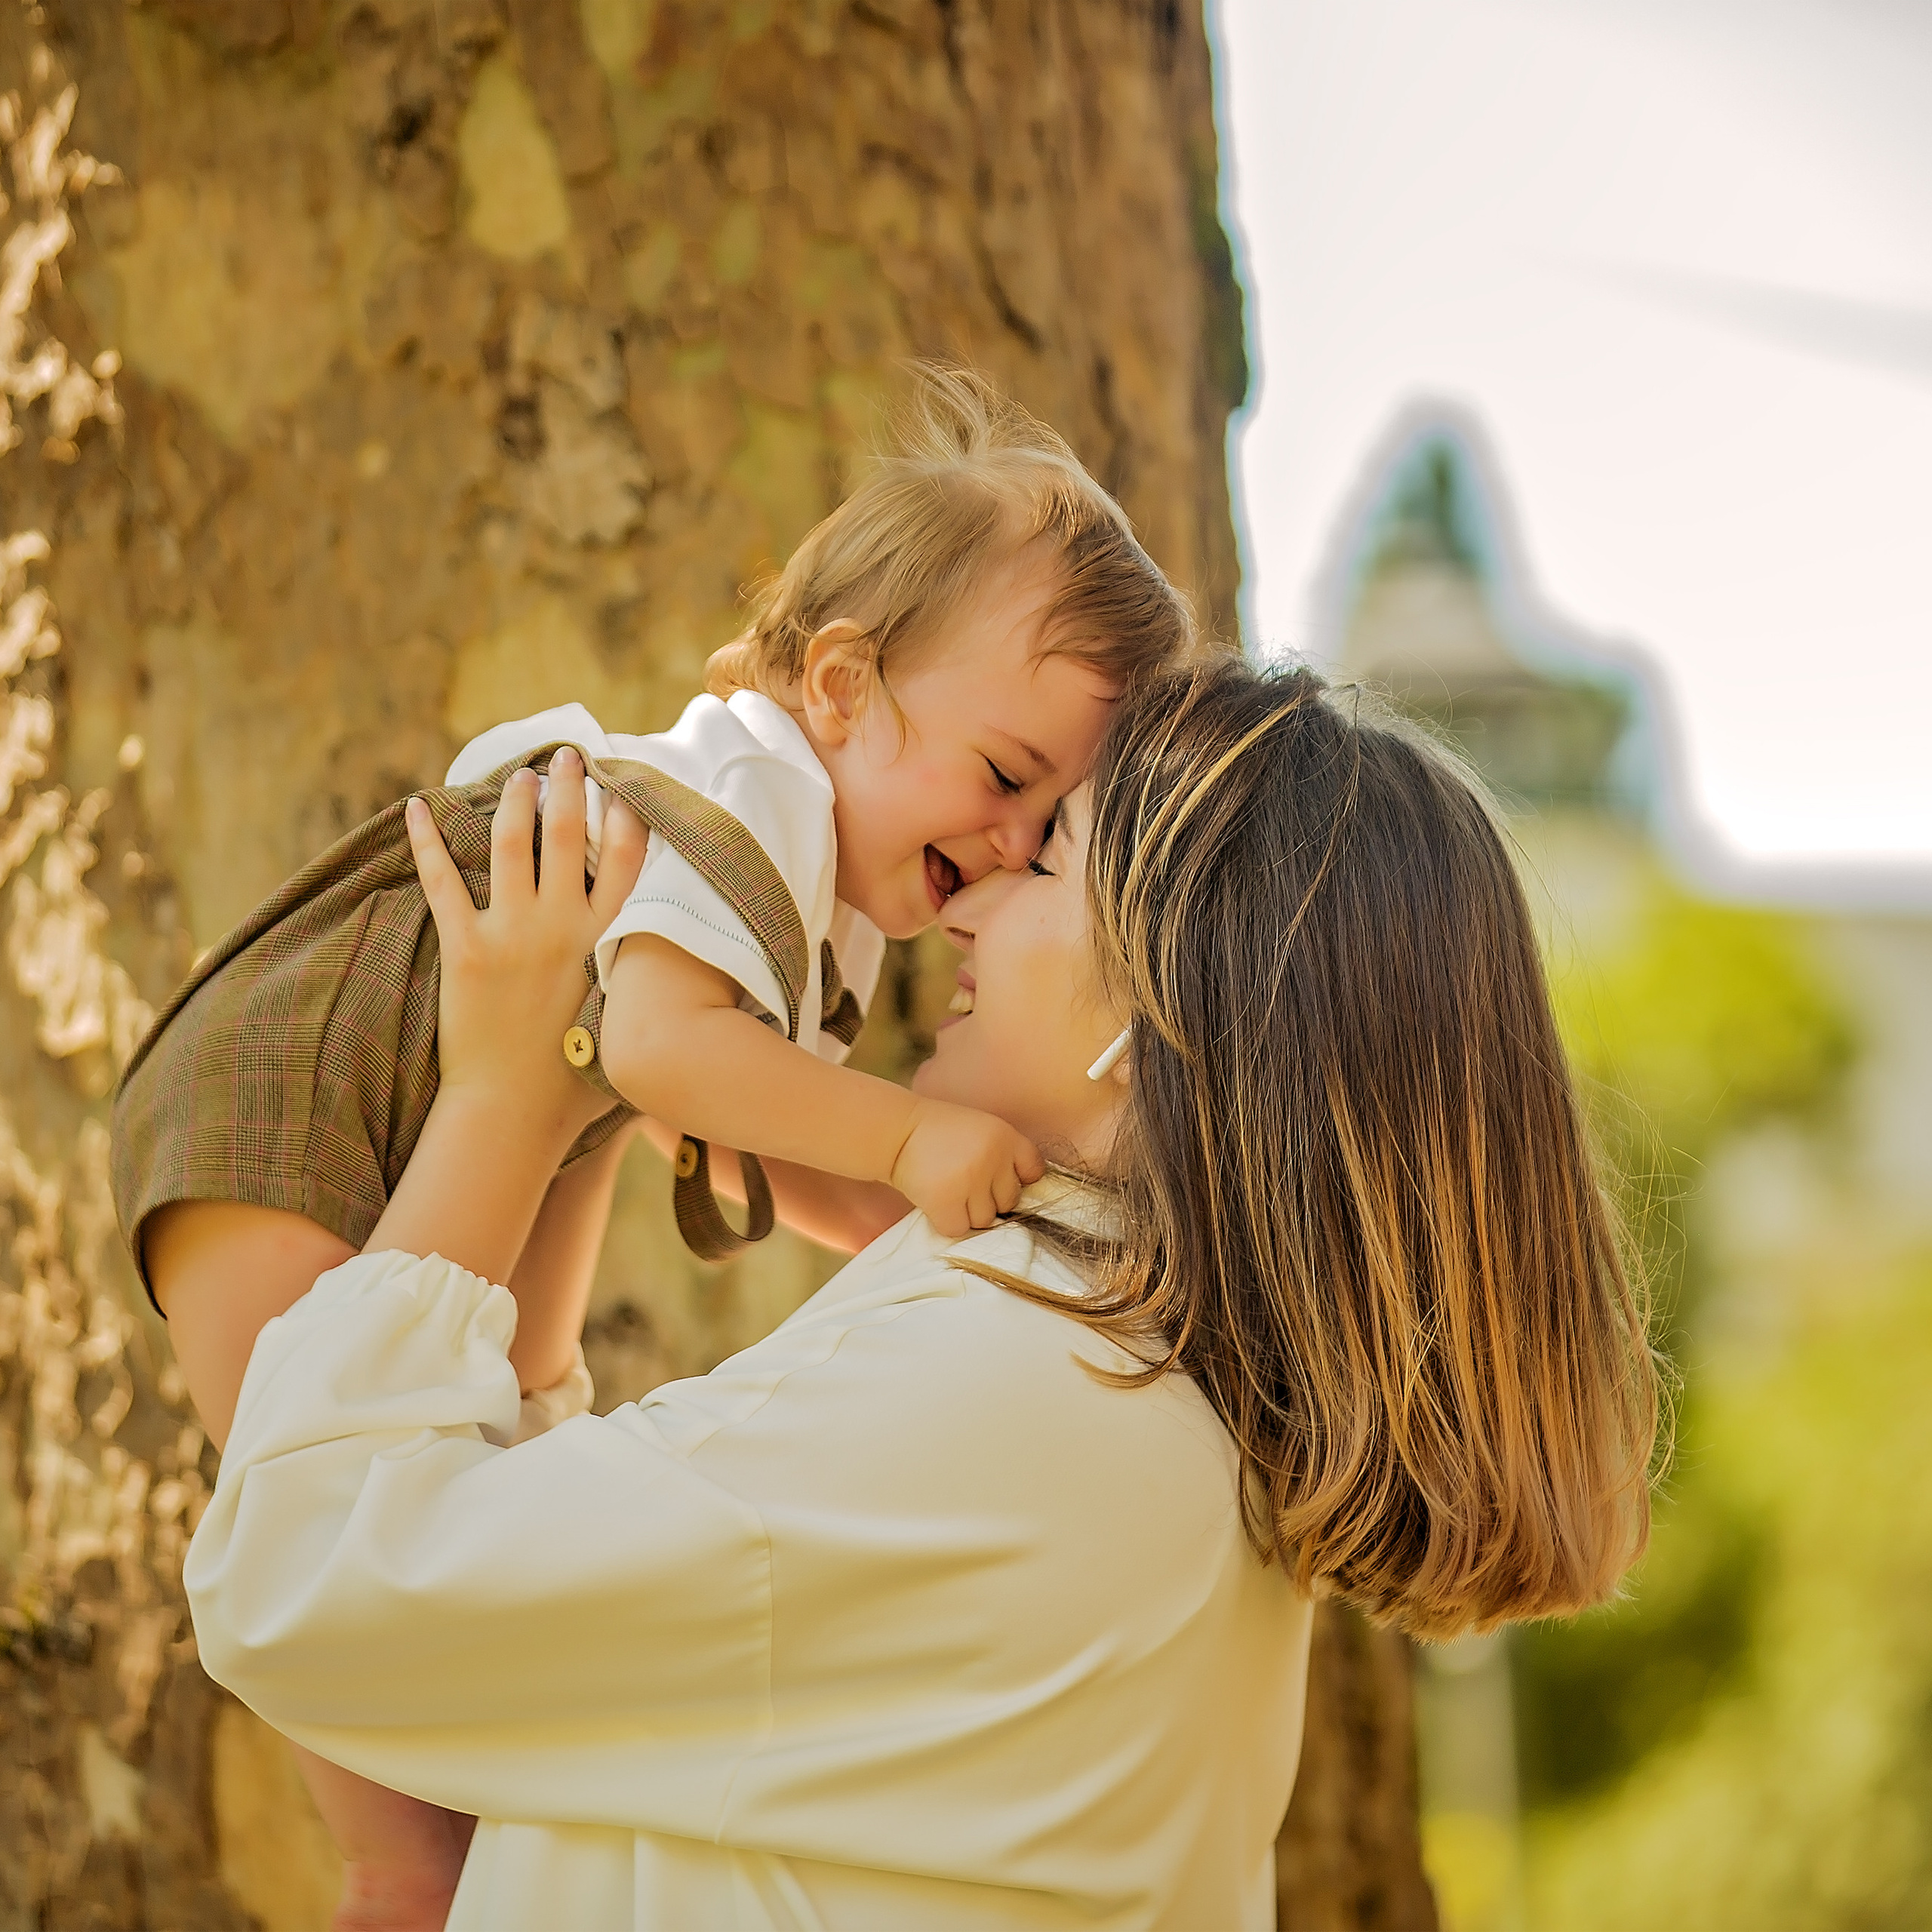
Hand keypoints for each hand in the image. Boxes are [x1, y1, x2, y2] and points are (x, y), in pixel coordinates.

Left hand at [405, 748, 646, 1146]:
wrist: (516, 1113)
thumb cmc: (581, 1084)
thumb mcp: (628, 1019)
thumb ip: (644, 981)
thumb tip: (681, 971)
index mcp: (610, 940)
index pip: (627, 858)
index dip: (627, 814)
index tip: (623, 786)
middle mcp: (565, 926)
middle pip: (569, 834)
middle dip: (570, 787)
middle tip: (568, 757)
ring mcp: (513, 933)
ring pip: (511, 844)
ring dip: (514, 800)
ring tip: (518, 775)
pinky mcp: (465, 949)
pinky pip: (442, 881)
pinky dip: (426, 841)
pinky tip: (417, 807)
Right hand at [888, 1098, 1044, 1237]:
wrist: (896, 1131)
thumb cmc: (938, 1133)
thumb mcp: (980, 1130)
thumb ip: (1003, 1155)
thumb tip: (1018, 1198)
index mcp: (1005, 1136)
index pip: (1034, 1171)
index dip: (1016, 1179)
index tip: (996, 1178)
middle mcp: (992, 1158)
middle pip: (1009, 1202)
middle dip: (989, 1199)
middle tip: (964, 1184)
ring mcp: (970, 1181)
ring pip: (985, 1220)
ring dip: (967, 1213)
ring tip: (948, 1191)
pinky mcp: (946, 1202)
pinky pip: (958, 1229)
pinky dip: (946, 1221)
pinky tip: (936, 1202)